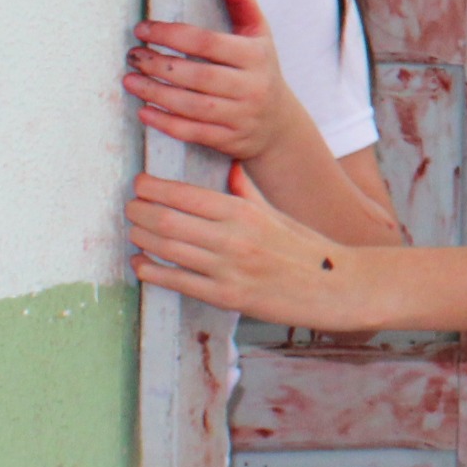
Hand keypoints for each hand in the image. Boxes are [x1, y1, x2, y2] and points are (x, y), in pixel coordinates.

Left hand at [126, 0, 309, 166]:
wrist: (279, 125)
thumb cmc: (260, 71)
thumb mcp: (259, 34)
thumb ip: (241, 1)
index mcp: (255, 56)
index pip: (207, 42)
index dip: (171, 35)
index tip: (143, 29)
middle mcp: (251, 87)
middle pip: (198, 76)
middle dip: (158, 64)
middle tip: (132, 55)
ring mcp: (241, 116)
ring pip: (192, 106)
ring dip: (156, 93)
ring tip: (130, 80)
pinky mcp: (230, 140)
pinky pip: (193, 132)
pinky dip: (166, 123)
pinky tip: (144, 111)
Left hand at [128, 169, 375, 325]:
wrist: (336, 286)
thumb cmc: (306, 248)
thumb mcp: (277, 213)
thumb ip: (248, 191)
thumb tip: (232, 168)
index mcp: (244, 211)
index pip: (185, 194)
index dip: (153, 188)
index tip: (140, 184)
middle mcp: (233, 238)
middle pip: (166, 220)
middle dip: (139, 212)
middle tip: (130, 208)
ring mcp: (228, 269)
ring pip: (166, 249)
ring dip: (141, 238)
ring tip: (134, 231)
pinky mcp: (226, 297)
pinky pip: (177, 282)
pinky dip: (151, 272)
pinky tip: (141, 264)